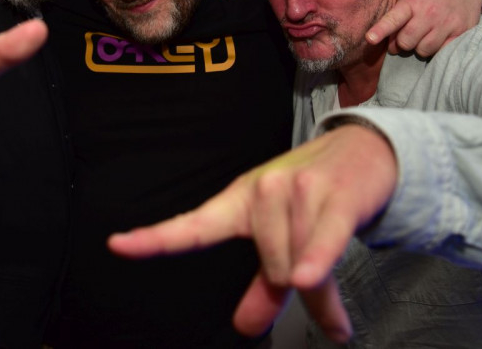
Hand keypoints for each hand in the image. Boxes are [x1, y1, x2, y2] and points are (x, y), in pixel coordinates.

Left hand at [108, 126, 397, 342]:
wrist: (364, 152)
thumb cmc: (317, 196)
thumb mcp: (283, 238)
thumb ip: (262, 285)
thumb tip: (245, 327)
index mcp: (241, 201)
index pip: (193, 226)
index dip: (154, 238)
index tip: (117, 245)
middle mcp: (263, 191)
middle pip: (271, 270)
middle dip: (294, 287)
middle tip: (316, 281)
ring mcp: (298, 189)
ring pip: (298, 267)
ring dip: (321, 289)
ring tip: (336, 297)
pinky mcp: (336, 195)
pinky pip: (322, 240)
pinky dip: (317, 263)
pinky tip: (310, 281)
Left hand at [366, 0, 481, 55]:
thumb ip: (397, 16)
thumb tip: (388, 41)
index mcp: (412, 1)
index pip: (393, 19)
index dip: (381, 30)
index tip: (370, 39)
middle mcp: (428, 13)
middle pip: (406, 42)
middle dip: (402, 43)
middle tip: (405, 37)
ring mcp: (445, 23)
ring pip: (423, 50)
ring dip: (419, 47)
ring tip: (423, 36)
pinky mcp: (460, 32)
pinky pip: (441, 51)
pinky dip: (436, 49)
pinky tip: (437, 38)